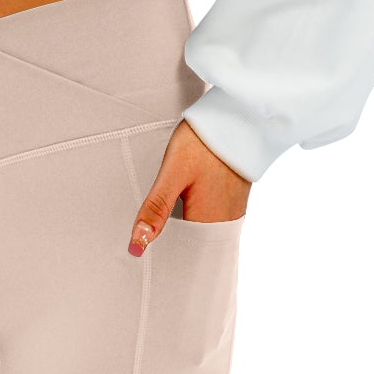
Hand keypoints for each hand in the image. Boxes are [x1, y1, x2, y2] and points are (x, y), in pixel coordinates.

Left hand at [127, 119, 250, 255]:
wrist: (236, 113)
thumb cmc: (203, 141)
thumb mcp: (172, 172)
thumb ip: (155, 210)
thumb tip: (136, 247)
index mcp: (208, 220)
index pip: (184, 256)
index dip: (166, 261)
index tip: (148, 261)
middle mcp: (225, 220)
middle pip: (195, 245)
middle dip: (175, 248)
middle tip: (150, 247)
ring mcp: (234, 209)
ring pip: (204, 232)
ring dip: (186, 233)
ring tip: (165, 232)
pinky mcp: (235, 196)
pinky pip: (214, 218)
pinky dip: (198, 219)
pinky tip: (185, 210)